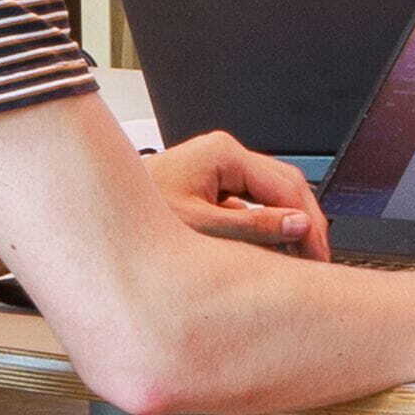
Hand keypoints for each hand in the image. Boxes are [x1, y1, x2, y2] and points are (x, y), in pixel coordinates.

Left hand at [144, 127, 326, 258]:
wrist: (96, 216)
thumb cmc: (136, 214)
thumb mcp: (200, 226)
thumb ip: (253, 227)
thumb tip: (298, 226)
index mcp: (223, 153)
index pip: (286, 185)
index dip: (309, 222)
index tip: (319, 253)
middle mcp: (223, 156)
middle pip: (283, 187)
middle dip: (304, 223)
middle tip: (317, 260)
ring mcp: (218, 171)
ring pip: (269, 197)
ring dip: (285, 227)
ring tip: (298, 261)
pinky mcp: (211, 189)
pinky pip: (250, 206)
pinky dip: (264, 228)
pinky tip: (269, 254)